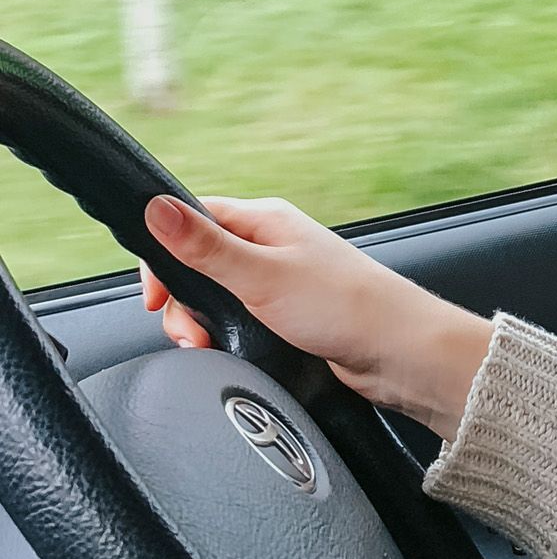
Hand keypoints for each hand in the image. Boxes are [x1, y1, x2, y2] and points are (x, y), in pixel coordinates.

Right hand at [139, 194, 492, 440]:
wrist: (399, 352)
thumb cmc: (345, 307)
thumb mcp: (262, 275)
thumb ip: (205, 247)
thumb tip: (154, 206)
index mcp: (265, 219)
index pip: (191, 219)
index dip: (164, 256)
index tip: (156, 297)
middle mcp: (272, 243)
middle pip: (198, 263)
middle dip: (183, 302)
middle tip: (191, 334)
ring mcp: (280, 278)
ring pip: (216, 295)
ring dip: (202, 323)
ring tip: (209, 347)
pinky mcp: (288, 312)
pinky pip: (239, 318)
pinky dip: (226, 335)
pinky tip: (231, 352)